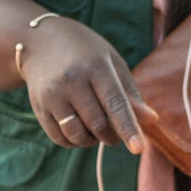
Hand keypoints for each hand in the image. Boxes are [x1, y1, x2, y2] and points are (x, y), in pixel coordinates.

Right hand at [19, 16, 148, 151]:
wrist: (41, 41)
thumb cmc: (86, 53)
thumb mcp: (112, 63)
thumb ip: (130, 94)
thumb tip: (152, 121)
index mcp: (95, 66)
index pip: (115, 104)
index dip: (128, 128)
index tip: (138, 149)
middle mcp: (71, 81)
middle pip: (98, 125)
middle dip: (112, 136)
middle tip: (115, 131)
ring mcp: (52, 95)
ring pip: (78, 135)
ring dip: (92, 140)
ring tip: (96, 128)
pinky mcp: (39, 107)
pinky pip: (60, 138)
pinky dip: (74, 141)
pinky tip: (79, 128)